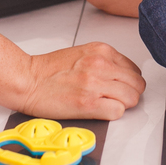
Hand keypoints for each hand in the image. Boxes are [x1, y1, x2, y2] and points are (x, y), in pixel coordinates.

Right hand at [19, 42, 145, 119]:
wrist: (27, 80)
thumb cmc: (49, 70)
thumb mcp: (83, 54)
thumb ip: (104, 61)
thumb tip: (122, 76)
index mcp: (101, 50)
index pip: (134, 69)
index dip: (129, 82)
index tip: (121, 88)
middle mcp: (101, 64)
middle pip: (137, 84)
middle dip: (130, 94)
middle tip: (117, 99)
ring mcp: (95, 83)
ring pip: (132, 98)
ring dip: (123, 105)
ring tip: (107, 105)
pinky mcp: (88, 102)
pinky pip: (118, 111)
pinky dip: (112, 114)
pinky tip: (100, 111)